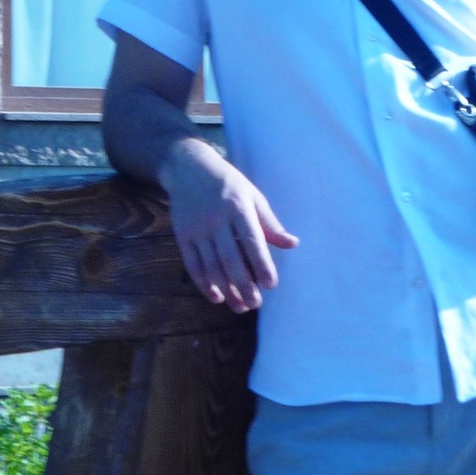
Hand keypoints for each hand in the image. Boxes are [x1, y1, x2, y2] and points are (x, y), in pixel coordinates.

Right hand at [159, 140, 298, 313]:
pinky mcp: (182, 236)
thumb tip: (292, 244)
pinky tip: (216, 296)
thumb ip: (270, 223)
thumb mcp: (252, 196)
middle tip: (256, 303)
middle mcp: (216, 219)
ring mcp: (197, 229)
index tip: (271, 284)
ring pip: (211, 266)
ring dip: (226, 289)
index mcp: (237, 207)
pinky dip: (203, 284)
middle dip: (244, 284)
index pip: (252, 240)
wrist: (188, 168)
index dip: (261, 264)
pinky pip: (192, 265)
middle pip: (230, 258)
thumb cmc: (227, 183)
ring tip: (240, 306)